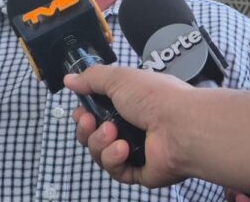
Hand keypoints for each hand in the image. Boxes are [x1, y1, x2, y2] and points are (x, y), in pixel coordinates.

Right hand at [64, 65, 193, 187]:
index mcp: (127, 103)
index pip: (96, 112)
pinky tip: (123, 149)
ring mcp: (136, 150)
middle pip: (93, 135)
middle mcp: (131, 126)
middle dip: (86, 130)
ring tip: (113, 134)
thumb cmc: (154, 97)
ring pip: (100, 153)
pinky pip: (115, 170)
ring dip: (99, 143)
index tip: (82, 111)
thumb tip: (69, 79)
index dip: (84, 114)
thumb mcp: (118, 78)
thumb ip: (91, 78)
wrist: (180, 125)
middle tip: (90, 122)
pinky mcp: (140, 171)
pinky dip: (114, 159)